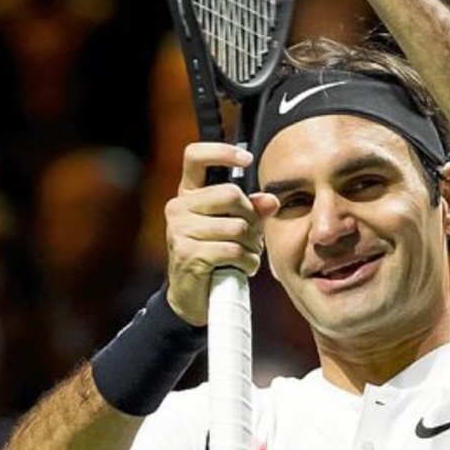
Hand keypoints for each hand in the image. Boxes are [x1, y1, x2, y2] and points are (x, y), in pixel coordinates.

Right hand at [165, 143, 278, 325]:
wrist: (194, 297)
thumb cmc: (217, 256)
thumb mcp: (236, 228)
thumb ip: (253, 210)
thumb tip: (271, 200)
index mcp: (188, 194)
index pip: (195, 156)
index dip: (222, 152)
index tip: (246, 159)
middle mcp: (178, 207)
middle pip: (231, 195)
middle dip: (252, 218)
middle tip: (252, 237)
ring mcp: (179, 230)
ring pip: (237, 227)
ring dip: (251, 245)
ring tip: (246, 255)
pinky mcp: (187, 253)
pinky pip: (232, 250)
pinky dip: (247, 262)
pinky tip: (243, 268)